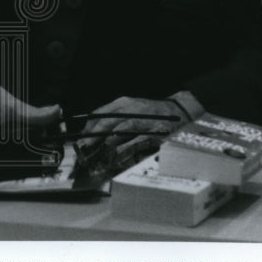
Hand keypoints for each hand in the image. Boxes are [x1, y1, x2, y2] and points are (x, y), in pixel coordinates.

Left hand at [77, 92, 204, 171]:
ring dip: (107, 144)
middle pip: (107, 121)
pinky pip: (137, 142)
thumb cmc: (153, 113)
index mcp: (124, 103)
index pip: (100, 113)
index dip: (88, 127)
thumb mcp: (132, 110)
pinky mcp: (155, 132)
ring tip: (96, 155)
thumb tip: (94, 135)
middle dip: (93, 136)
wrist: (182, 111)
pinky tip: (117, 158)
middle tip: (83, 149)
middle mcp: (133, 108)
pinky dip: (125, 150)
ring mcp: (144, 120)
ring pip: (121, 130)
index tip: (79, 140)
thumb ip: (115, 121)